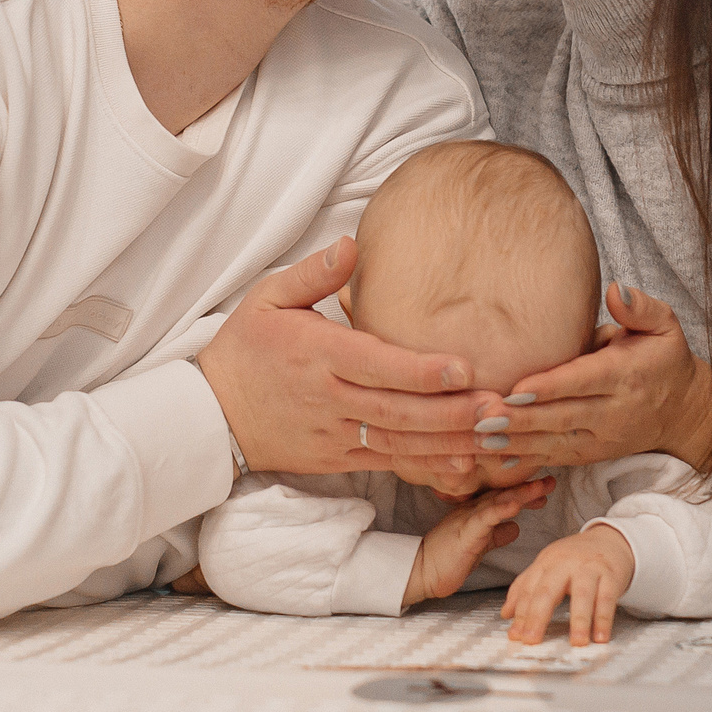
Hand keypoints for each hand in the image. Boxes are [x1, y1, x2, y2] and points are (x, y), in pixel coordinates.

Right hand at [196, 237, 492, 476]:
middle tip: (499, 407)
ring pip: (399, 444)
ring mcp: (334, 433)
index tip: (463, 367)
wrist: (211, 415)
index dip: (420, 370)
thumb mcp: (266, 299)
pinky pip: (388, 465)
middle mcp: (328, 399)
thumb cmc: (246, 348)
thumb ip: (311, 274)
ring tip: (495, 437)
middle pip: (397, 410)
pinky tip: (464, 466)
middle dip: (451, 413)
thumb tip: (350, 244)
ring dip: (450, 443)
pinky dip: (427, 467)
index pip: (375, 364)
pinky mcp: (338, 457)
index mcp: (316, 355)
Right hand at [405, 479, 553, 608]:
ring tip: (541, 487)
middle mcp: (472, 510)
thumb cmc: (448, 559)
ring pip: (497, 501)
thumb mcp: (479, 545)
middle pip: (504, 494)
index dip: (524, 491)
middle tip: (550, 480)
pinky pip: (485, 519)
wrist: (421, 571)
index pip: (503, 497)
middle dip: (528, 487)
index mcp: (476, 512)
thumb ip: (496, 534)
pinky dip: (501, 510)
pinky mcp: (465, 533)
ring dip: (521, 493)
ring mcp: (468, 519)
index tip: (545, 487)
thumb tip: (514, 527)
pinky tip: (516, 504)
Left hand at [483, 284, 711, 470]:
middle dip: (522, 419)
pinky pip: (555, 459)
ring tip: (479, 439)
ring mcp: (602, 438)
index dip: (551, 387)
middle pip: (563, 417)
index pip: (584, 381)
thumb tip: (615, 291)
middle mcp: (614, 412)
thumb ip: (640, 307)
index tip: (517, 389)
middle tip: (483, 417)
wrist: (682, 411)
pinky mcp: (591, 454)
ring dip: (516, 443)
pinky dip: (524, 460)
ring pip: (555, 443)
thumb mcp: (665, 326)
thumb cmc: (663, 358)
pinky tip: (492, 457)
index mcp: (626, 375)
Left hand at [503, 526, 636, 644]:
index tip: (515, 635)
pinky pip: (607, 599)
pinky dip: (604, 619)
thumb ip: (525, 588)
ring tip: (577, 642)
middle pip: (549, 591)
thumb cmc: (575, 558)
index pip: (528, 589)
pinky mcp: (611, 575)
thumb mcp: (547, 566)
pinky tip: (600, 636)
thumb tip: (506, 614)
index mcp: (546, 562)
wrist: (609, 539)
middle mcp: (566, 563)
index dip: (520, 613)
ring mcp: (589, 568)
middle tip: (532, 639)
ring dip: (580, 621)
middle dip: (538, 617)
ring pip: (583, 595)